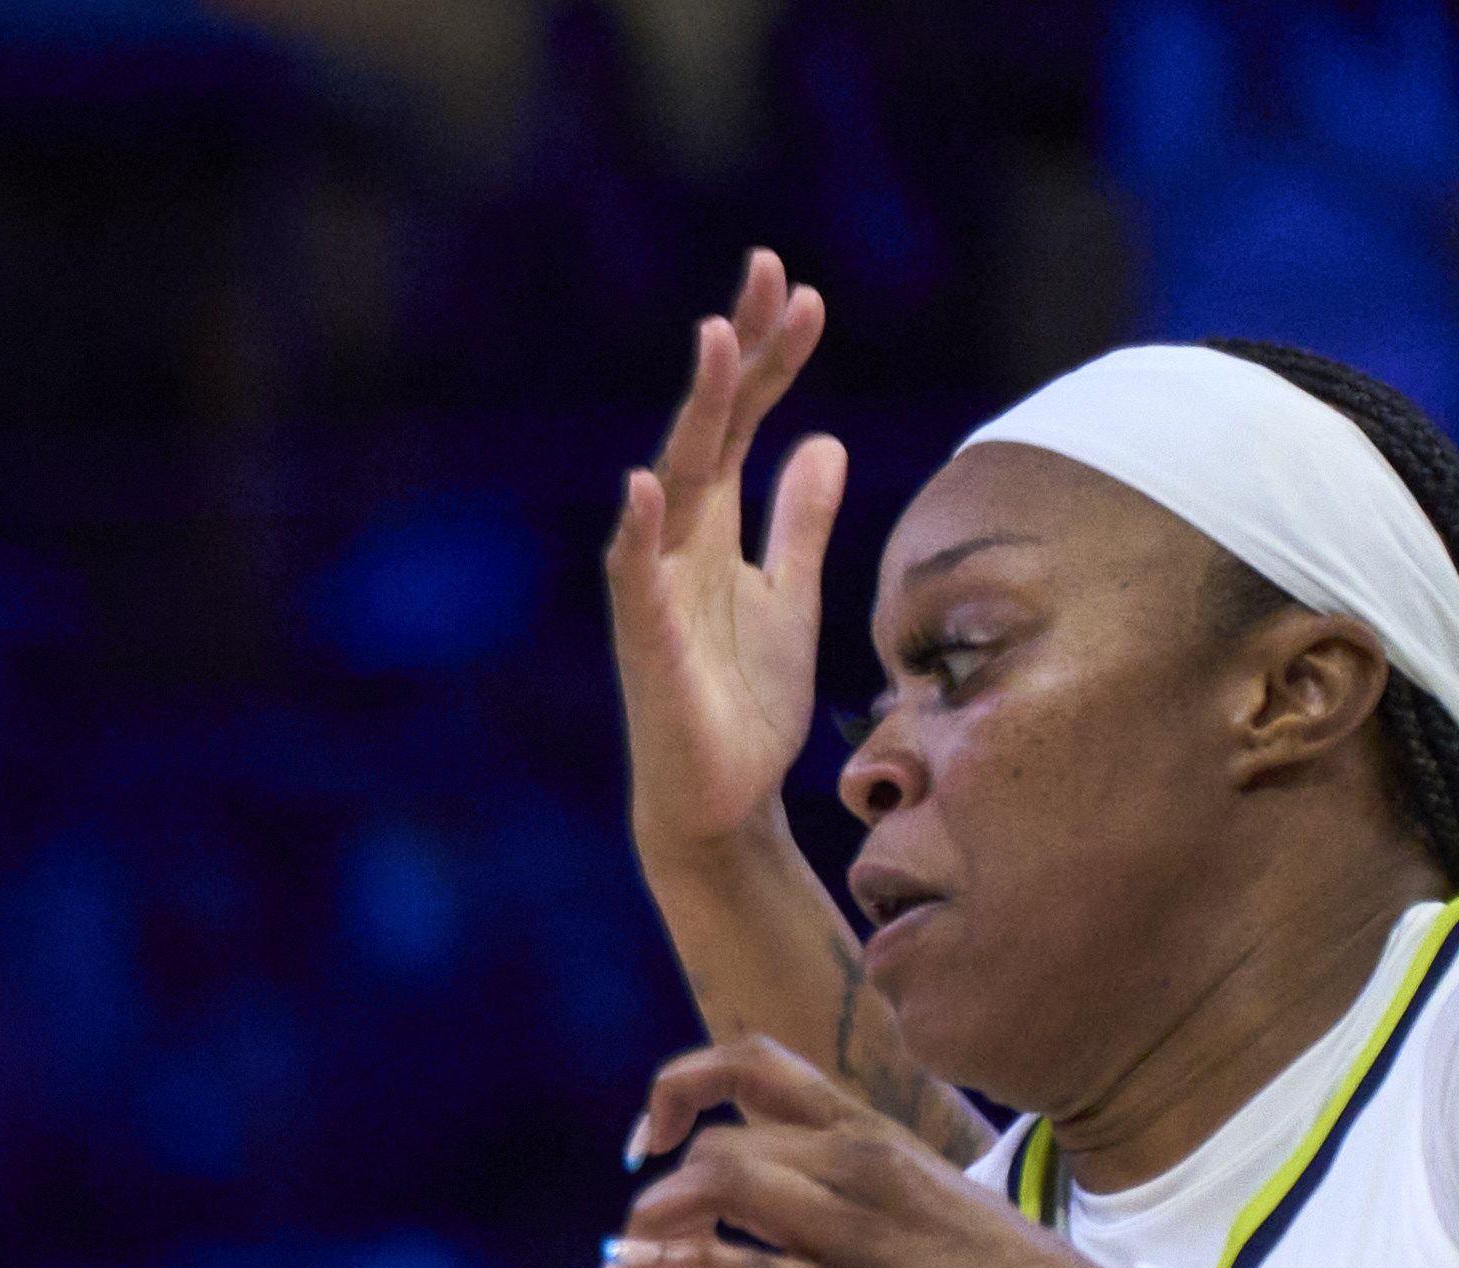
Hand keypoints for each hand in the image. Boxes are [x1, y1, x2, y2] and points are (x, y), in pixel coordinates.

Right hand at [604, 261, 846, 863]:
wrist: (721, 803)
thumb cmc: (747, 705)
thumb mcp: (793, 596)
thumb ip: (798, 523)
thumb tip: (823, 442)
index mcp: (714, 531)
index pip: (745, 425)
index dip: (772, 361)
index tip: (802, 293)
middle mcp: (680, 546)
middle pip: (711, 431)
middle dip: (739, 355)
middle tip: (766, 274)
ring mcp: (658, 591)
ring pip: (675, 482)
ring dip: (695, 412)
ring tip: (718, 342)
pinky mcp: (648, 646)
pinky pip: (636, 579)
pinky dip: (637, 533)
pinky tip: (645, 485)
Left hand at [608, 1038, 1137, 1267]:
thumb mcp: (916, 1192)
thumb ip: (842, 1179)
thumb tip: (756, 1194)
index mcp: (873, 1134)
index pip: (755, 1063)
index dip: (681, 1085)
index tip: (652, 1134)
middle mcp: (859, 1168)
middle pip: (718, 1141)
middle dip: (658, 1187)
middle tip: (645, 1237)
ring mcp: (853, 1233)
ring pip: (719, 1184)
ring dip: (654, 1223)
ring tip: (640, 1262)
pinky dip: (671, 1267)